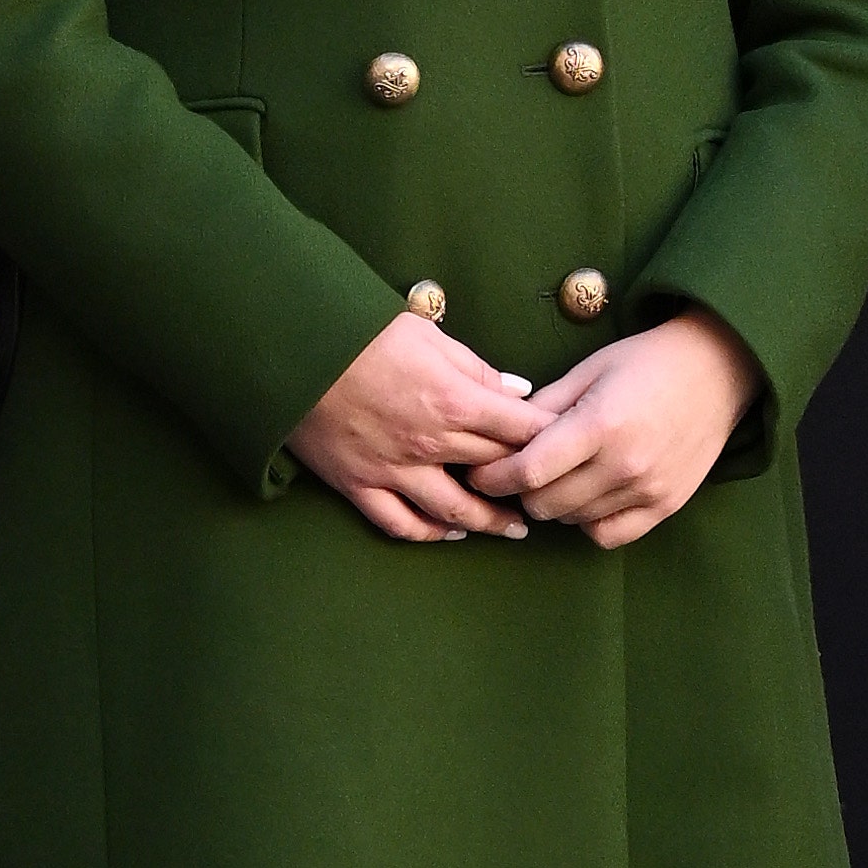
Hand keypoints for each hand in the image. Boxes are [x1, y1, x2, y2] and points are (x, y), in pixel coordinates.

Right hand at [287, 312, 557, 543]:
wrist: (294, 350)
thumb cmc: (365, 333)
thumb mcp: (430, 337)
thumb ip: (478, 370)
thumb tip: (518, 392)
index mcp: (453, 401)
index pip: (520, 430)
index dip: (551, 441)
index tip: (572, 447)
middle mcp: (429, 443)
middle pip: (494, 469)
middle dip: (528, 481)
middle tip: (555, 491)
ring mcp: (392, 469)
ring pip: (453, 511)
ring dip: (489, 522)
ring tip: (515, 528)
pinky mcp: (358, 485)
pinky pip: (399, 522)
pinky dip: (428, 533)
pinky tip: (449, 533)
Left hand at [470, 310, 763, 550]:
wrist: (719, 367)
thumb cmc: (648, 360)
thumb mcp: (590, 368)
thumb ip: (544, 406)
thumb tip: (501, 436)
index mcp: (601, 424)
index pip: (529, 471)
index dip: (494, 476)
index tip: (480, 472)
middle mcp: (624, 463)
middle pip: (545, 503)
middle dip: (521, 490)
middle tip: (518, 471)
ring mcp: (648, 488)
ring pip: (572, 520)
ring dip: (555, 504)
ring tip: (558, 476)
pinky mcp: (666, 505)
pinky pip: (609, 535)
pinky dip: (589, 521)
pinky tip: (589, 496)